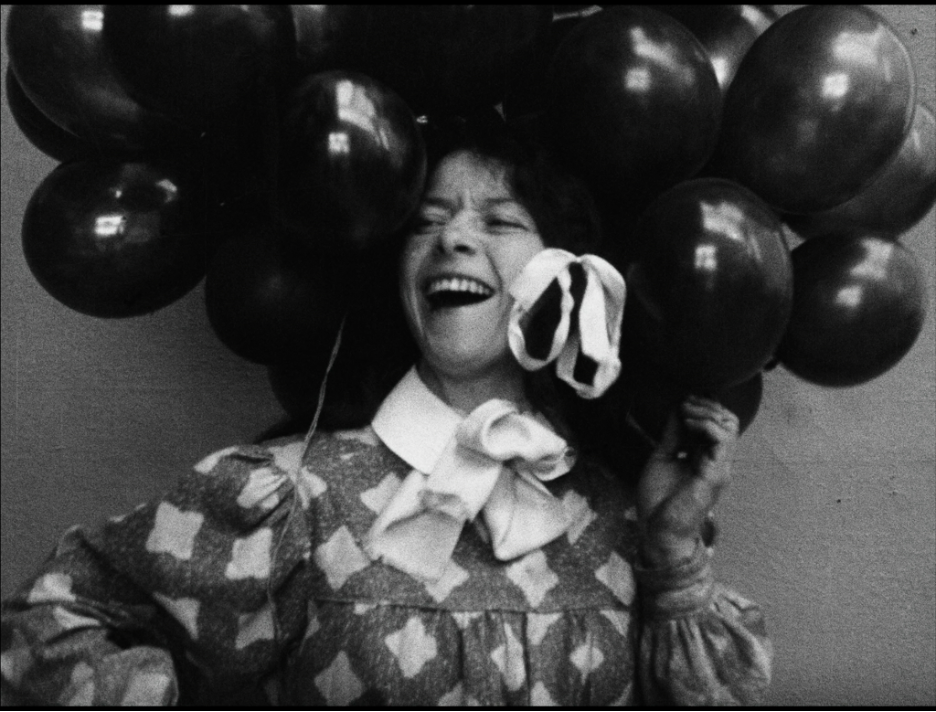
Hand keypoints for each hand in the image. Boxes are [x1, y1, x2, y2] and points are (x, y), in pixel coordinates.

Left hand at [637, 395, 738, 567]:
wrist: (658, 530)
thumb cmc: (659, 499)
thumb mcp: (664, 456)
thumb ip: (673, 434)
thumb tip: (678, 408)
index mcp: (707, 457)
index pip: (719, 422)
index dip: (704, 405)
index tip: (683, 399)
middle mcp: (718, 461)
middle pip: (729, 420)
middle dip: (707, 404)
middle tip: (685, 402)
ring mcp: (720, 467)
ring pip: (730, 426)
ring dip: (706, 411)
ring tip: (685, 412)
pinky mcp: (716, 474)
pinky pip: (722, 440)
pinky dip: (706, 425)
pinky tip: (687, 424)